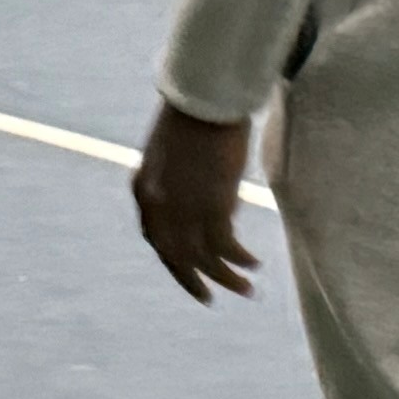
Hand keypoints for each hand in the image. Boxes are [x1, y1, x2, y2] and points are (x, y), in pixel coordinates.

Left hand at [134, 105, 261, 302]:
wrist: (204, 100)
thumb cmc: (194, 116)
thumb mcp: (172, 153)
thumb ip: (176, 180)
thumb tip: (199, 194)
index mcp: (144, 189)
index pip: (154, 235)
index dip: (171, 258)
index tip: (186, 270)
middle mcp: (158, 205)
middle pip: (173, 255)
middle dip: (191, 280)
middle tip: (208, 298)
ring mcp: (183, 208)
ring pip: (201, 258)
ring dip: (224, 278)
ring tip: (244, 291)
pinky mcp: (211, 206)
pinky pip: (224, 246)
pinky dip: (239, 259)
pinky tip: (253, 265)